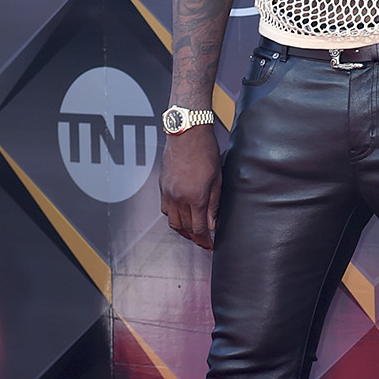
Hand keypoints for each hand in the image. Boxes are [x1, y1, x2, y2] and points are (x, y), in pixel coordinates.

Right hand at [159, 126, 221, 249]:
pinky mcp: (162, 186)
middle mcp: (179, 197)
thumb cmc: (205, 151)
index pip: (198, 228)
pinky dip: (173, 217)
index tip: (210, 245)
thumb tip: (212, 224)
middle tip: (203, 241)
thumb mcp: (217, 180)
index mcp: (195, 197)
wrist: (187, 134)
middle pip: (184, 228)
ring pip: (172, 221)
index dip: (205, 240)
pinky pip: (165, 209)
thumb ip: (214, 204)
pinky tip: (181, 216)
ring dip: (182, 230)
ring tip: (192, 232)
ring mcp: (168, 192)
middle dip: (194, 237)